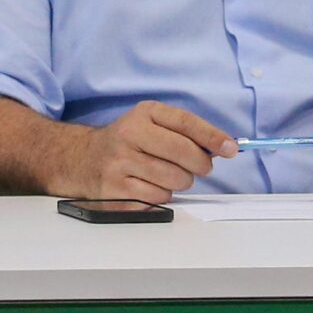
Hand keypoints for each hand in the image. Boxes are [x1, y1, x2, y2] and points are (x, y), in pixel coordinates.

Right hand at [65, 100, 236, 202]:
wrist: (81, 159)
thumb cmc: (127, 142)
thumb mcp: (151, 124)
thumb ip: (185, 132)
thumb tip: (222, 147)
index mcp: (144, 114)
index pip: (186, 123)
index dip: (212, 137)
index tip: (231, 148)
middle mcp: (129, 135)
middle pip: (183, 154)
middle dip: (200, 165)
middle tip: (200, 168)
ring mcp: (120, 163)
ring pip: (173, 179)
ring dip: (179, 182)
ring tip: (167, 175)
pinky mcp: (115, 190)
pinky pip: (157, 198)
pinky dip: (161, 195)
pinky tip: (149, 186)